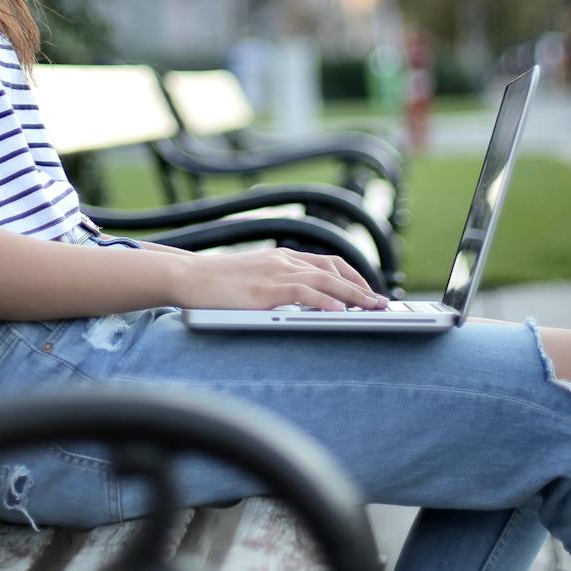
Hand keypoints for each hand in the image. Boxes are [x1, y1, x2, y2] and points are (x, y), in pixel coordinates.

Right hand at [175, 247, 387, 311]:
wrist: (189, 277)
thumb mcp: (253, 279)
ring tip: (372, 309)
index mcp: (283, 257)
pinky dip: (327, 302)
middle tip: (382, 303)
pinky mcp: (268, 289)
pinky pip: (306, 294)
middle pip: (334, 270)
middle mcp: (285, 260)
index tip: (369, 291)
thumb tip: (299, 302)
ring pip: (326, 280)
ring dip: (354, 295)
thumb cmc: (216, 284)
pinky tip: (342, 313)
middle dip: (362, 287)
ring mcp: (277, 273)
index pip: (328, 262)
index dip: (353, 276)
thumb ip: (276, 285)